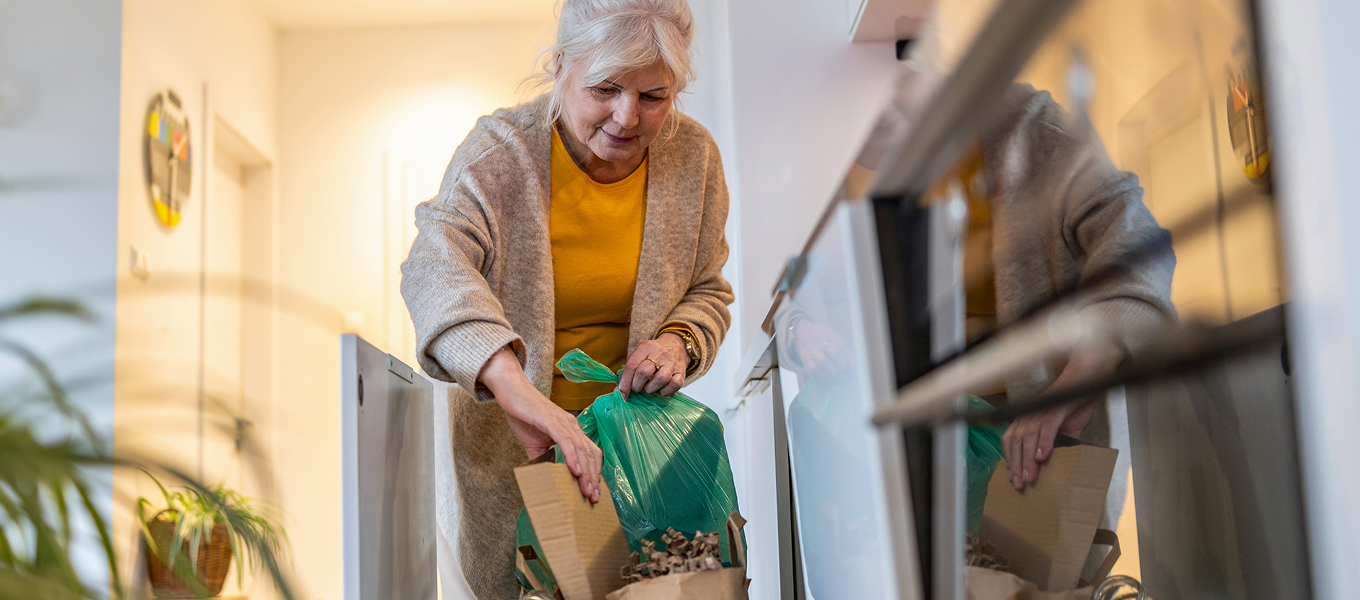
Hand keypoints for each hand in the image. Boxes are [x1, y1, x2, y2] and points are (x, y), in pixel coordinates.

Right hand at [479, 347, 601, 502]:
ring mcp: (563, 422)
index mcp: (571, 431)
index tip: (593, 494)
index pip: (590, 455)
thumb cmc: (524, 415)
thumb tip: (544, 478)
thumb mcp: (534, 443)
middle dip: (594, 478)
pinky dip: (572, 456)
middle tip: (593, 499)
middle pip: (590, 455)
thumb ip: (542, 459)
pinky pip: (565, 441)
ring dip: (586, 472)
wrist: (511, 391)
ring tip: (587, 491)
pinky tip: (575, 471)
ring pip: (581, 450)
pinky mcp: (551, 420)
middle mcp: (572, 426)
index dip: (594, 474)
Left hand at [618, 334, 688, 398]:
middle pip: (644, 373)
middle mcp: (659, 354)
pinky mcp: (681, 373)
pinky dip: (665, 392)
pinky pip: (674, 385)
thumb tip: (619, 392)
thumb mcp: (640, 356)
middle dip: (637, 386)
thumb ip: (629, 372)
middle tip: (637, 389)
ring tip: (648, 389)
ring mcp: (672, 363)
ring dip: (650, 389)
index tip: (623, 393)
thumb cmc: (654, 354)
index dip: (625, 382)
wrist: (676, 346)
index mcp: (645, 348)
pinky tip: (660, 390)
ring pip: (660, 380)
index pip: (631, 366)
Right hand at [790, 320, 849, 376]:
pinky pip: (813, 368)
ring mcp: (812, 350)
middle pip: (833, 351)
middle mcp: (821, 341)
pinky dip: (821, 374)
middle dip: (841, 363)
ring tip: (834, 371)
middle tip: (843, 369)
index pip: (841, 345)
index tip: (852, 368)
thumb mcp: (832, 335)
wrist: (801, 332)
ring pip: (823, 361)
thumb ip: (843, 348)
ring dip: (831, 368)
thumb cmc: (821, 336)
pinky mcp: (806, 359)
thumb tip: (853, 366)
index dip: (849, 358)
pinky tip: (825, 375)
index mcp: (829, 334)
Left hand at [1001, 341, 1123, 490]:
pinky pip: (1047, 427)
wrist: (1088, 377)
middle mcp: (1030, 413)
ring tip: (1030, 477)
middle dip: (1016, 465)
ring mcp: (1042, 410)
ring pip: (1029, 436)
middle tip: (1020, 485)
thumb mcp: (1065, 428)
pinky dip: (1044, 442)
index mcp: (1027, 418)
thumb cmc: (1074, 402)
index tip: (1013, 479)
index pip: (1010, 441)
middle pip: (1016, 442)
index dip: (1010, 460)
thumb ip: (1059, 443)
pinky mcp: (1056, 407)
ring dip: (1028, 459)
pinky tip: (1043, 457)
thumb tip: (1059, 463)